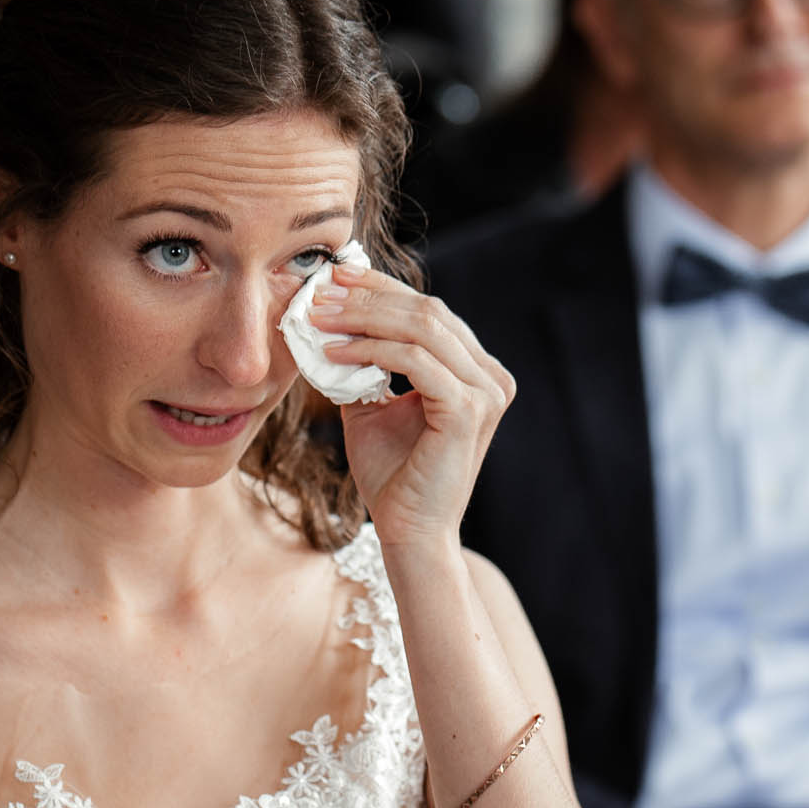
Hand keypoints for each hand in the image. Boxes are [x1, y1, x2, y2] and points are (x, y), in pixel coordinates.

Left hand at [311, 261, 514, 547]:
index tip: (333, 277)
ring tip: (317, 318)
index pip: (429, 311)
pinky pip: (415, 361)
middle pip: (427, 310)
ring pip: (422, 328)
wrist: (408, 530)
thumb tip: (324, 317)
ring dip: (363, 317)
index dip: (380, 287)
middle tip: (317, 292)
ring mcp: (485, 392)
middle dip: (367, 296)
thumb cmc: (392, 474)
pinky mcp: (468, 410)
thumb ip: (360, 363)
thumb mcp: (370, 404)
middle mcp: (490, 376)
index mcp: (475, 370)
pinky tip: (334, 352)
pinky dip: (371, 350)